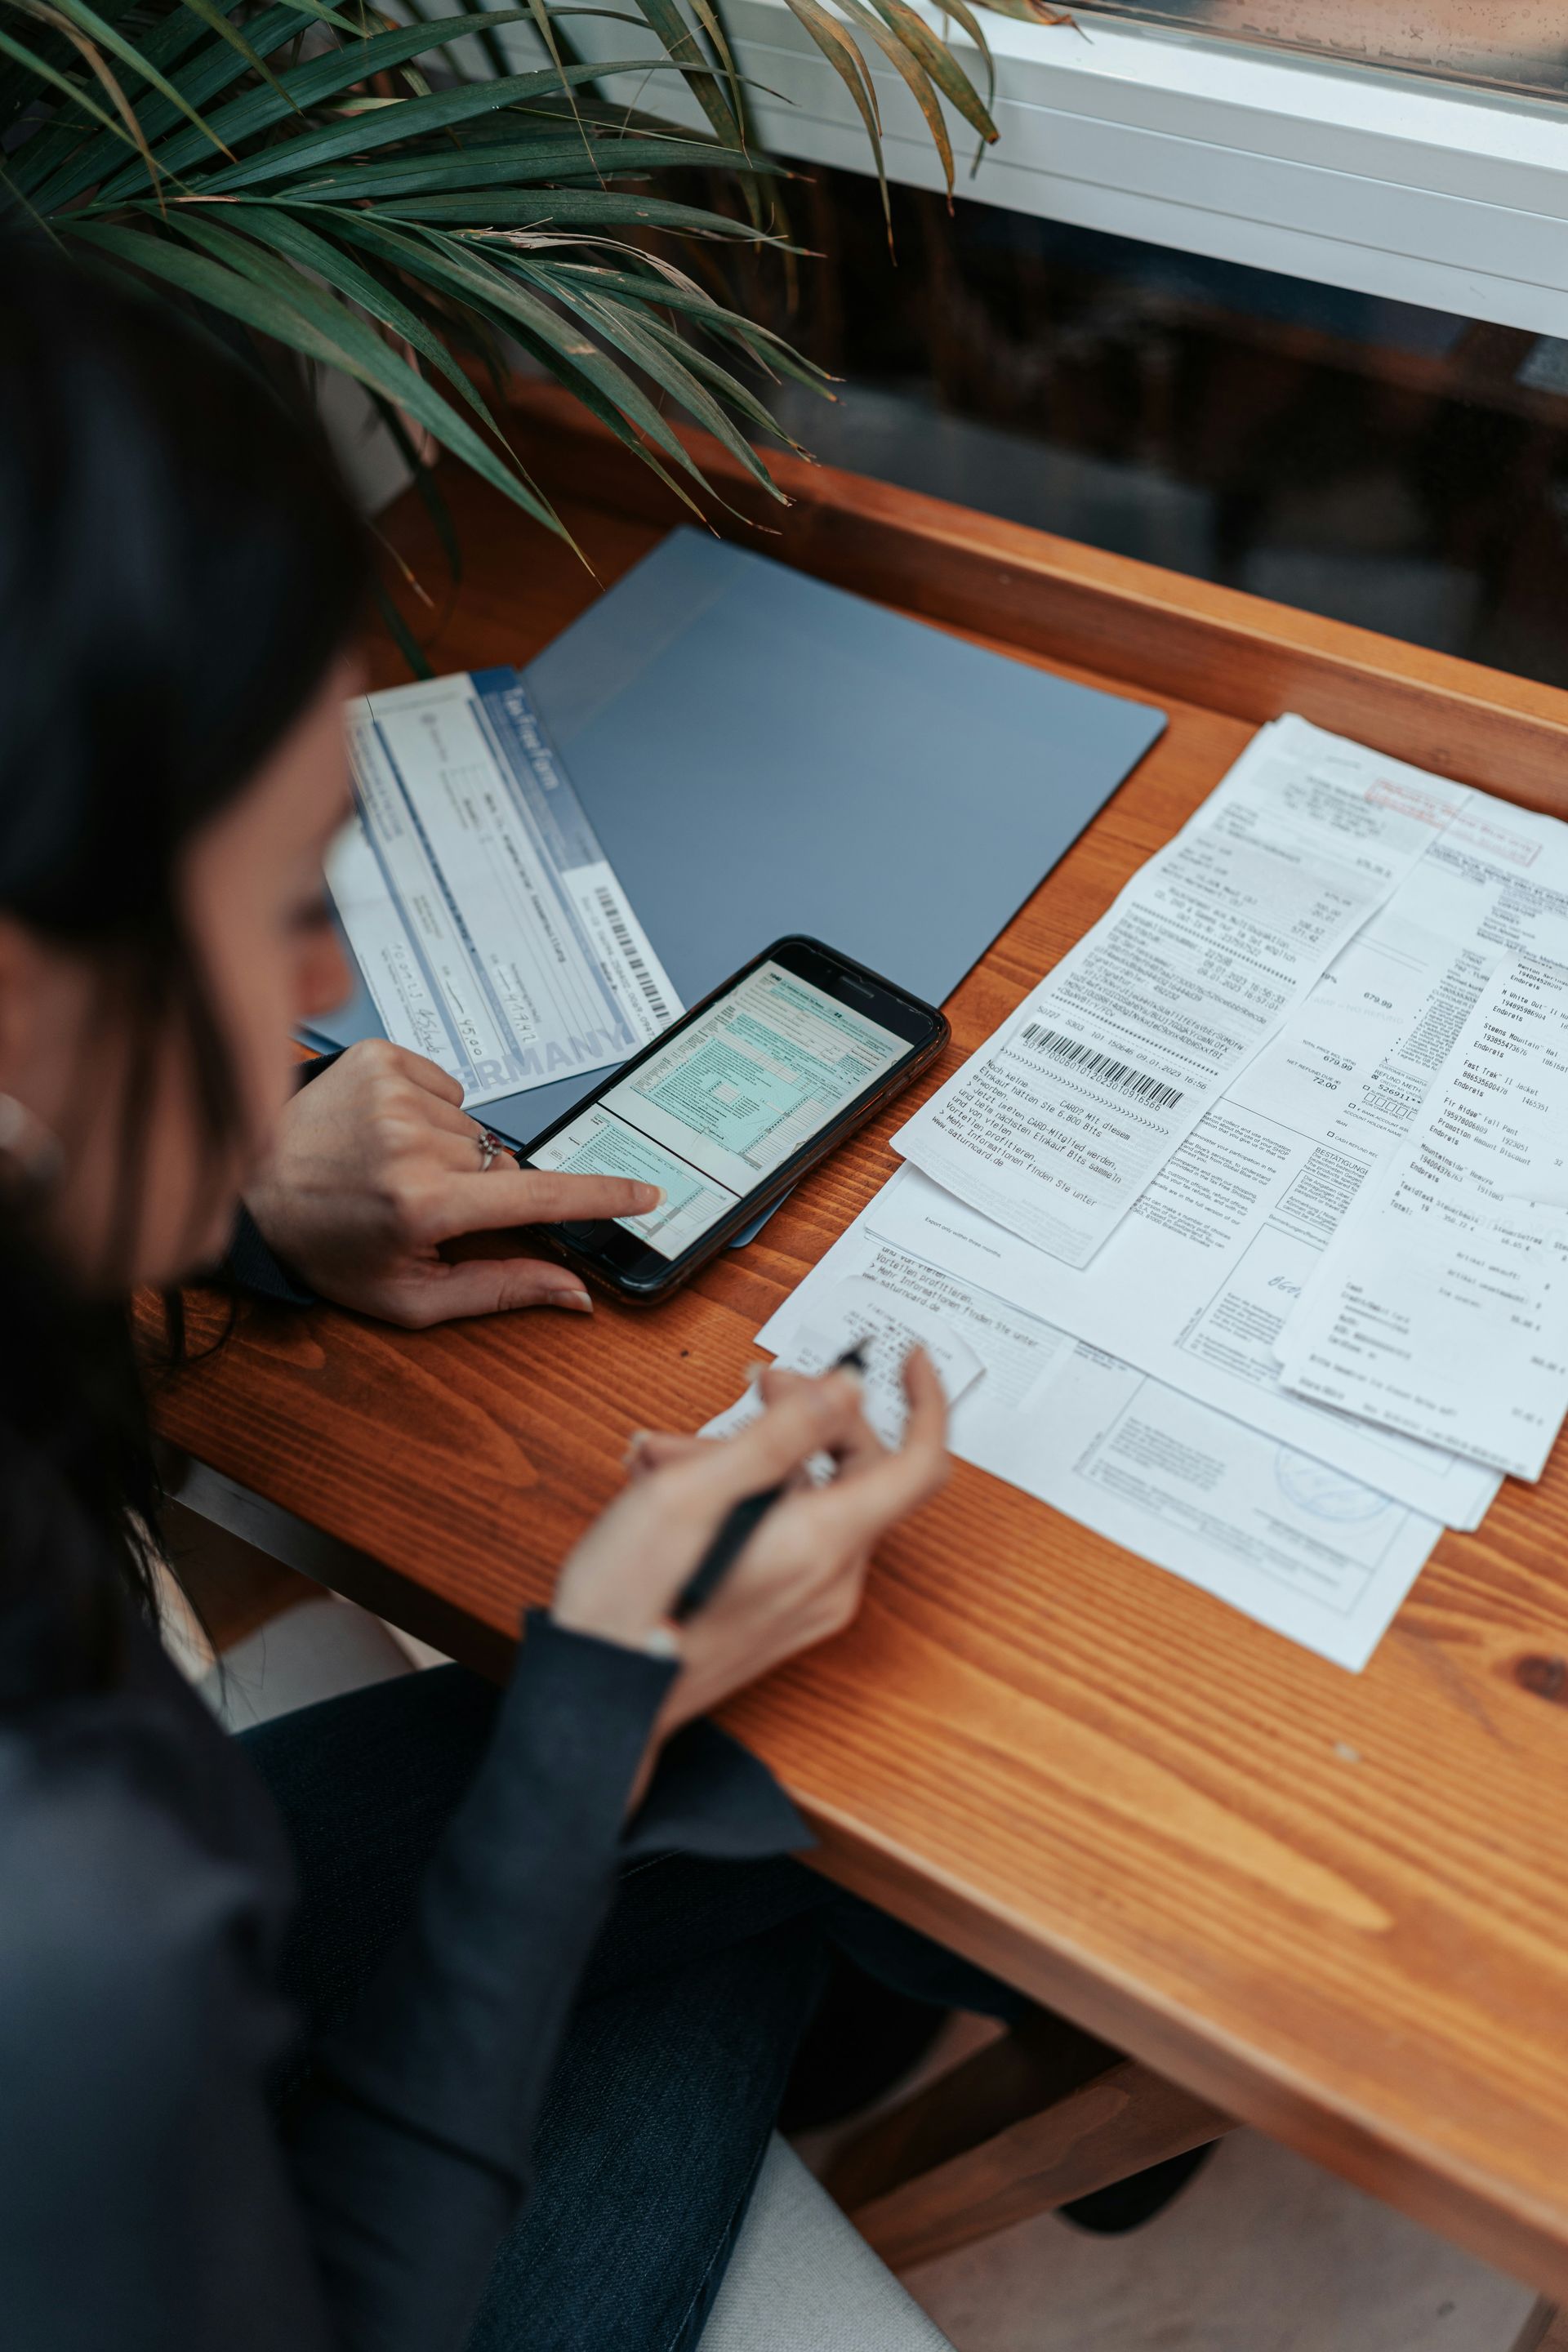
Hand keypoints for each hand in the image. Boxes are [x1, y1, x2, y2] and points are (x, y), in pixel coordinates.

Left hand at [242, 1040, 659, 1326]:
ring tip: (393, 1167)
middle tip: (422, 1203)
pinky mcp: (380, 1057)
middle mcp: (411, 1144)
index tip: (646, 1193)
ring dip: (449, 1150)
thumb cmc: (328, 1249)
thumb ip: (500, 1290)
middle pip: (503, 1163)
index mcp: (424, 1206)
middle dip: (483, 1187)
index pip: (539, 1197)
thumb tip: (574, 1293)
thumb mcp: (411, 1297)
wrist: (252, 1187)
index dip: (601, 1197)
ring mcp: (394, 1093)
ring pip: (474, 1128)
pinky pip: (446, 1086)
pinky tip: (384, 1131)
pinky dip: (427, 1109)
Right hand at [551, 1352, 947, 1745]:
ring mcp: (810, 1601)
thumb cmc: (630, 1602)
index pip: (918, 1463)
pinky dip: (748, 1497)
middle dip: (807, 1416)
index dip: (924, 1402)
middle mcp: (831, 1579)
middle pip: (860, 1472)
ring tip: (670, 1453)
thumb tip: (848, 1388)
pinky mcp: (783, 1613)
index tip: (909, 1361)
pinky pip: (790, 1534)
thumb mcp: (693, 1491)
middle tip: (758, 1384)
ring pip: (812, 1499)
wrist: (598, 1701)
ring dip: (755, 1457)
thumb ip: (780, 1435)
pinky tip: (681, 1489)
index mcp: (822, 1543)